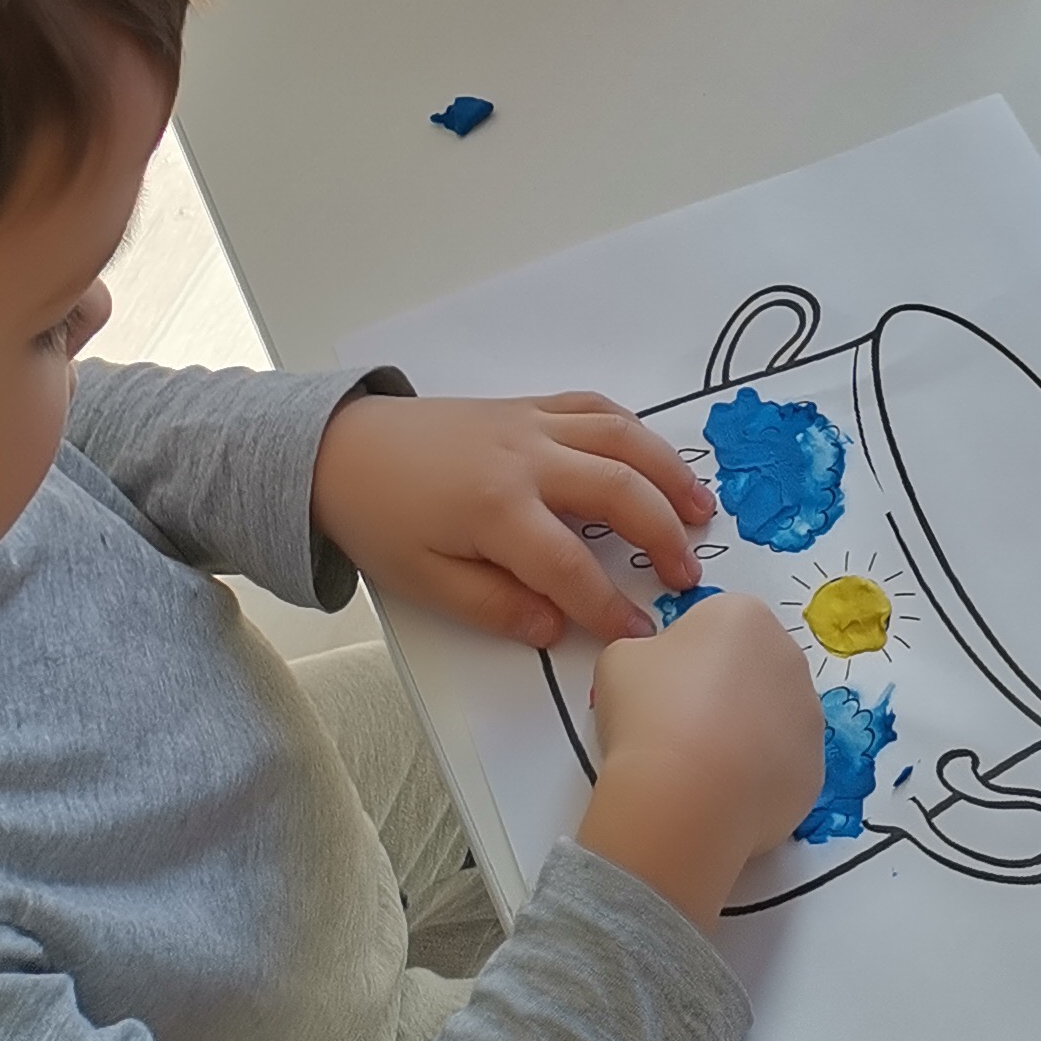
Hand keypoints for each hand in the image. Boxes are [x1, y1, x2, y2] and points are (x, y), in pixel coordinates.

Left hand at [311, 389, 712, 647]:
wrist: (341, 450)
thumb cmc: (380, 521)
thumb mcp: (425, 582)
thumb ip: (495, 606)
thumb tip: (556, 626)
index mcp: (497, 511)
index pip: (572, 567)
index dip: (609, 606)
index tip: (639, 634)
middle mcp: (527, 459)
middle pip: (618, 491)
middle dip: (661, 535)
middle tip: (687, 572)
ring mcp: (532, 424)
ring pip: (621, 438)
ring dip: (667, 473)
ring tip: (700, 509)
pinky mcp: (529, 406)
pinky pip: (595, 408)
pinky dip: (633, 431)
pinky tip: (651, 458)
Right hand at [578, 591, 826, 927]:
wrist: (682, 797)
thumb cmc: (648, 713)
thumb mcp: (620, 660)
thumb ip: (646, 651)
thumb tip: (662, 672)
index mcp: (745, 616)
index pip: (715, 626)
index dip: (683, 658)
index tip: (661, 689)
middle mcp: (789, 657)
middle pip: (751, 668)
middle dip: (722, 692)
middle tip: (679, 727)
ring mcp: (808, 716)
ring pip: (771, 718)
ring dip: (743, 734)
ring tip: (699, 766)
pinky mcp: (814, 769)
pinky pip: (781, 766)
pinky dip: (756, 778)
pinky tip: (722, 793)